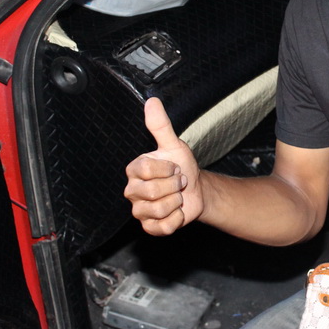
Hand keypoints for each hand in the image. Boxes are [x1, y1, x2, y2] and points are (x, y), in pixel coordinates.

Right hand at [124, 97, 202, 234]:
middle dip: (175, 186)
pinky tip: (176, 211)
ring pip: (159, 210)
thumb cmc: (182, 166)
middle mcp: (132, 190)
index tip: (174, 167)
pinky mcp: (149, 227)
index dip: (167, 169)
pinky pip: (162, 227)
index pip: (147, 171)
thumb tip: (152, 101)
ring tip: (176, 196)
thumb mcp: (173, 144)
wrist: (195, 190)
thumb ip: (160, 125)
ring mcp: (139, 210)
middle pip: (154, 192)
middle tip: (177, 182)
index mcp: (134, 170)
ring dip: (177, 202)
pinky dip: (176, 219)